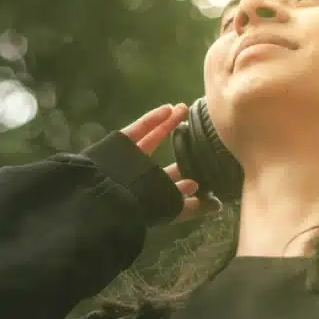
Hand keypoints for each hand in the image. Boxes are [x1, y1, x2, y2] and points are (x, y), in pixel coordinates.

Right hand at [119, 104, 213, 222]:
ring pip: (153, 138)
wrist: (102, 195)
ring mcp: (130, 159)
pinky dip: (153, 118)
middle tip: (201, 135)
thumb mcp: (169, 210)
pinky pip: (138, 128)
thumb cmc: (138, 204)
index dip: (189, 178)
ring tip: (185, 109)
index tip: (208, 166)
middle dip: (183, 150)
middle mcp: (141, 178)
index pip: (174, 187)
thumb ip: (191, 208)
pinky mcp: (120, 143)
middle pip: (166, 162)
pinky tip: (169, 108)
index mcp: (152, 196)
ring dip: (168, 124)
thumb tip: (216, 205)